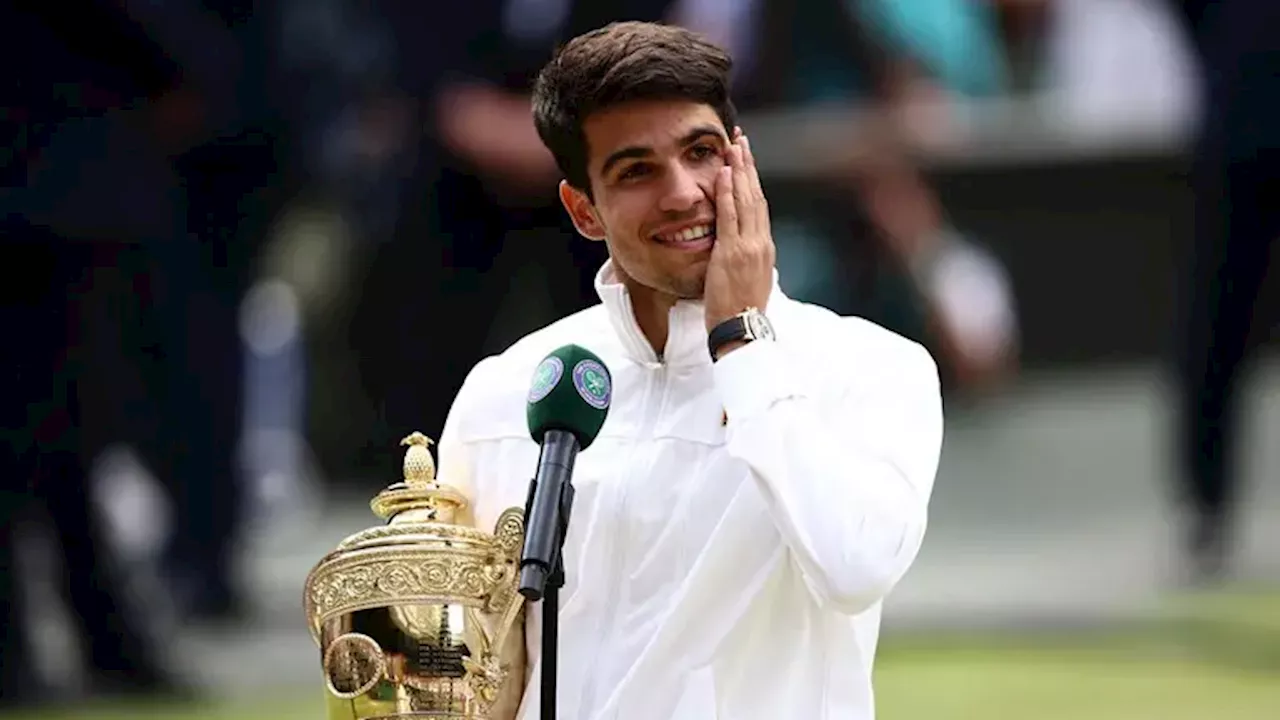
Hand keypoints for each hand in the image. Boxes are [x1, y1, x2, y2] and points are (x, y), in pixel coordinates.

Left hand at [705, 131, 775, 332]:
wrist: (742, 329)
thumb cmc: (742, 311)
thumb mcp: (750, 281)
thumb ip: (746, 261)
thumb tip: (741, 251)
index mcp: (764, 248)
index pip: (759, 206)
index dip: (753, 181)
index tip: (746, 160)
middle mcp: (760, 242)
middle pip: (756, 195)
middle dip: (748, 165)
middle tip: (740, 140)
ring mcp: (748, 246)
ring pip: (746, 199)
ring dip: (739, 170)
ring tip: (732, 146)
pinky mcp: (732, 253)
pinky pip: (729, 216)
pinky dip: (728, 192)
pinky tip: (724, 173)